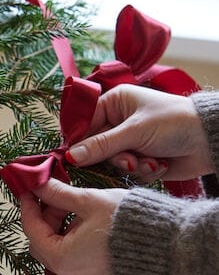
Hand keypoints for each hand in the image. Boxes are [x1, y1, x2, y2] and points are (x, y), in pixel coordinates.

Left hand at [19, 179, 126, 274]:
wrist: (168, 247)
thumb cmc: (127, 223)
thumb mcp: (89, 202)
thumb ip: (59, 193)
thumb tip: (38, 182)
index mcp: (61, 258)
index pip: (32, 229)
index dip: (28, 205)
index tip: (29, 187)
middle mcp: (69, 273)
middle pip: (42, 242)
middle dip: (43, 216)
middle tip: (50, 192)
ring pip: (58, 248)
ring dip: (58, 225)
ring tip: (70, 201)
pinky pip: (74, 255)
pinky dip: (72, 236)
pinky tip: (83, 218)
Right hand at [65, 85, 212, 181]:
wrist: (210, 141)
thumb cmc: (173, 123)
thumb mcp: (134, 131)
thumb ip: (100, 145)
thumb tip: (69, 156)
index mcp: (115, 102)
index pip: (83, 121)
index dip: (78, 140)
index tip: (72, 157)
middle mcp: (119, 121)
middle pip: (95, 146)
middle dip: (112, 157)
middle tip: (129, 160)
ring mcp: (130, 141)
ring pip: (111, 162)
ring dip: (130, 165)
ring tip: (147, 162)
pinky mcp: (141, 159)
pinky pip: (128, 171)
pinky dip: (143, 171)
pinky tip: (159, 164)